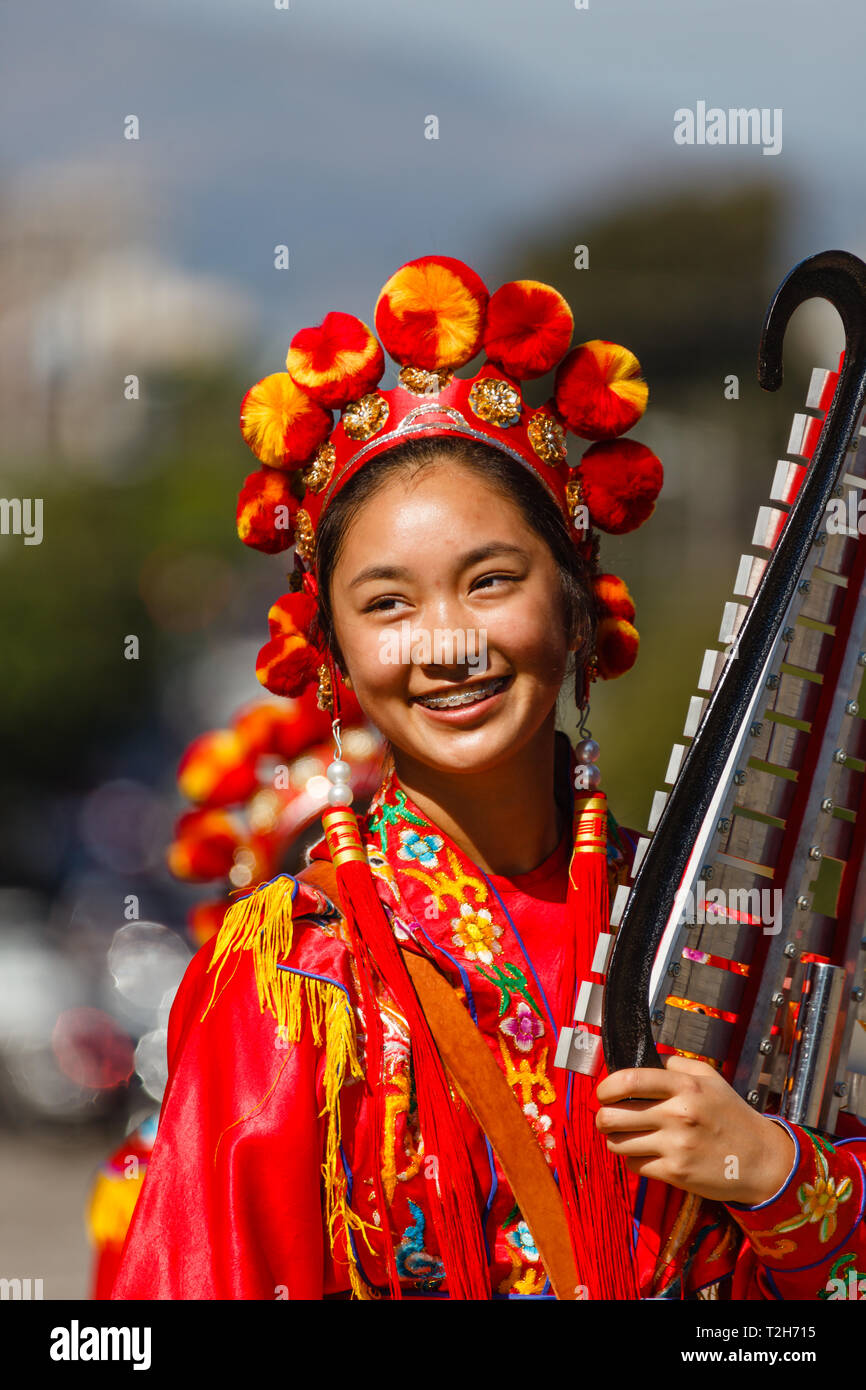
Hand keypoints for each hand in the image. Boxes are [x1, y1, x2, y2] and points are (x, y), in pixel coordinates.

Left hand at [595, 1055, 795, 1205]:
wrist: (762, 1160)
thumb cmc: (733, 1116)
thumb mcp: (710, 1078)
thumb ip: (675, 1063)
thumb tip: (643, 1059)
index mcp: (686, 1086)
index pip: (630, 1080)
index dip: (606, 1087)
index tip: (603, 1093)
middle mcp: (679, 1114)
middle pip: (613, 1115)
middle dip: (602, 1117)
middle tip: (607, 1117)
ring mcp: (676, 1145)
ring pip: (618, 1143)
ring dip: (615, 1140)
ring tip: (625, 1136)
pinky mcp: (676, 1173)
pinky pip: (634, 1165)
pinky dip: (633, 1160)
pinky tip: (645, 1153)